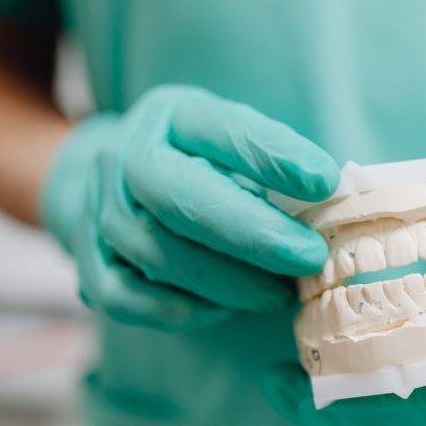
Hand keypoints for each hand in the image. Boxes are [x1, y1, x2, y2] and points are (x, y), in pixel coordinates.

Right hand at [41, 85, 338, 329]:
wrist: (108, 183)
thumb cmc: (197, 164)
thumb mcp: (233, 139)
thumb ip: (275, 163)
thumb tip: (338, 199)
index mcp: (173, 115)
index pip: (219, 128)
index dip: (273, 155)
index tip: (325, 182)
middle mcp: (127, 157)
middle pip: (176, 195)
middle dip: (251, 232)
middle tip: (309, 257)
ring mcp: (100, 211)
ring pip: (156, 252)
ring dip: (226, 281)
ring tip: (280, 294)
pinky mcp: (88, 263)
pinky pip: (124, 297)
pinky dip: (177, 309)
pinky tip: (221, 310)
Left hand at [261, 139, 425, 425]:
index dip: (363, 413)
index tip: (296, 395)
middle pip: (409, 400)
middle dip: (339, 396)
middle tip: (270, 376)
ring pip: (408, 368)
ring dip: (350, 363)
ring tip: (287, 346)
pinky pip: (418, 328)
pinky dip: (374, 323)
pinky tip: (335, 304)